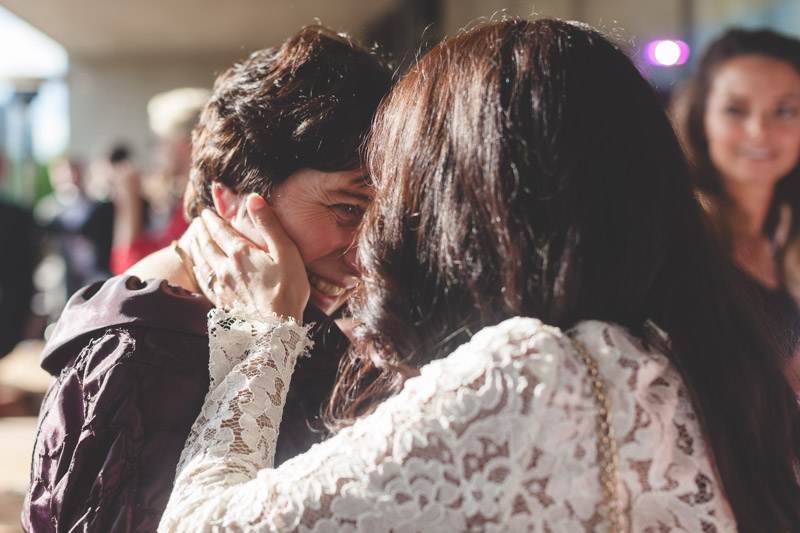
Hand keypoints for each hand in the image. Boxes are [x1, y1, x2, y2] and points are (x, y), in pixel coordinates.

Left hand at [181, 194, 309, 321]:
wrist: (277, 328)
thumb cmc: (289, 289)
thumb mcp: (286, 252)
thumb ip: (269, 224)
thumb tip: (254, 198)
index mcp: (241, 252)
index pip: (219, 230)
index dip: (212, 218)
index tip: (206, 211)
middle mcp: (225, 266)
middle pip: (206, 243)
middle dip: (201, 230)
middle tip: (198, 221)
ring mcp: (222, 285)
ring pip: (202, 260)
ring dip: (196, 246)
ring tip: (194, 238)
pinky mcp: (222, 300)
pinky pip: (204, 281)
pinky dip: (198, 269)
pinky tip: (197, 268)